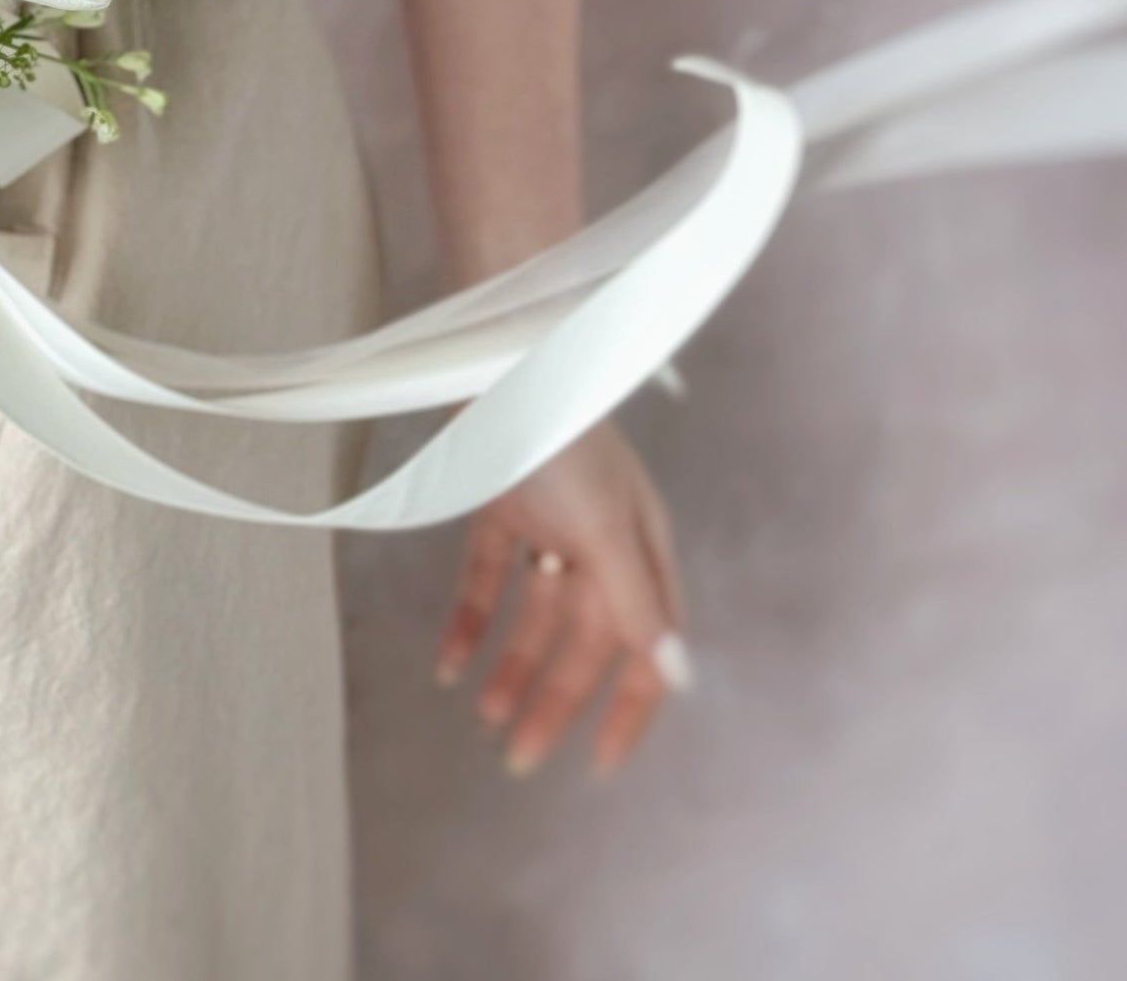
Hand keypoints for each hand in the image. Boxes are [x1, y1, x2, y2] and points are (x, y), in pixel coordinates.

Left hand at [435, 421, 688, 776]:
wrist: (498, 359)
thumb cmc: (563, 437)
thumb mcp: (606, 527)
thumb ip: (637, 602)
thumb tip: (677, 676)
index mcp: (641, 550)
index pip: (647, 649)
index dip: (628, 710)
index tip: (599, 767)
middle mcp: (601, 542)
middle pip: (584, 641)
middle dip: (554, 700)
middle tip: (516, 760)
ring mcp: (550, 523)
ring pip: (536, 616)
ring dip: (512, 666)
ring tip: (484, 716)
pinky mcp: (502, 505)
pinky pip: (489, 580)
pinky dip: (471, 621)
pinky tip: (448, 664)